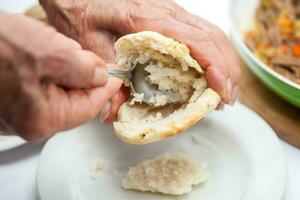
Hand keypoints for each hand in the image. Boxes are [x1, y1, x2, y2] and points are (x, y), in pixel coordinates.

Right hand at [0, 12, 122, 140]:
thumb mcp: (54, 53)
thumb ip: (86, 69)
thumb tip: (101, 76)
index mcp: (43, 119)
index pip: (90, 107)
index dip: (106, 88)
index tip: (115, 74)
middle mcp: (28, 124)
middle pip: (75, 103)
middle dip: (85, 80)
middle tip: (88, 60)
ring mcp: (16, 115)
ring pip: (58, 96)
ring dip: (66, 75)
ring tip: (56, 52)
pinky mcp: (10, 103)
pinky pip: (41, 91)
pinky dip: (49, 74)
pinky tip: (41, 57)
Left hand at [40, 0, 240, 108]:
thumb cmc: (82, 12)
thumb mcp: (89, 44)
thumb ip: (106, 76)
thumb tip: (114, 113)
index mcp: (148, 19)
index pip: (195, 41)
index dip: (215, 67)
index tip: (221, 92)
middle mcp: (167, 13)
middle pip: (212, 37)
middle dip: (227, 69)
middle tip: (228, 98)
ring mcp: (171, 13)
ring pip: (211, 34)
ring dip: (224, 62)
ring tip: (225, 89)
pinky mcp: (170, 18)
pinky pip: (200, 34)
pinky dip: (212, 55)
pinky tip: (210, 72)